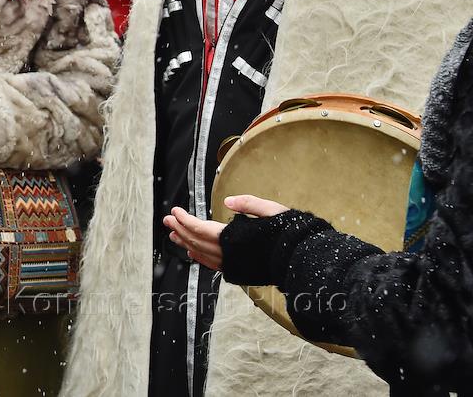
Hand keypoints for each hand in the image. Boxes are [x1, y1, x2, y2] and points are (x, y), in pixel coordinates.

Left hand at [163, 195, 288, 270]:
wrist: (305, 260)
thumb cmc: (291, 233)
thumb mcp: (272, 210)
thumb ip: (249, 204)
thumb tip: (227, 202)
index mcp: (236, 238)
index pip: (201, 229)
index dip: (185, 220)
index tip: (175, 211)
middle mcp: (231, 253)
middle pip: (198, 241)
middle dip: (181, 229)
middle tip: (167, 220)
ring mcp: (234, 264)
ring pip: (202, 254)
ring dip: (186, 243)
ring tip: (174, 234)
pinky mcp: (239, 270)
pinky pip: (212, 264)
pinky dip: (200, 257)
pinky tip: (192, 251)